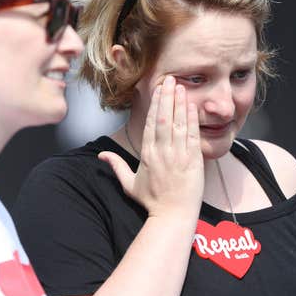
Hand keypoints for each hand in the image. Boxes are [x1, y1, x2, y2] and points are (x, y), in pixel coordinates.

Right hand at [99, 76, 203, 218]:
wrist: (173, 216)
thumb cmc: (152, 201)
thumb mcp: (129, 184)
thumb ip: (116, 166)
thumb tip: (101, 154)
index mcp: (147, 155)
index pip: (150, 124)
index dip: (155, 105)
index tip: (157, 90)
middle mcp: (162, 152)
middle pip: (164, 118)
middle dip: (166, 97)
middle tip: (169, 80)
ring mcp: (178, 156)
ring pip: (178, 124)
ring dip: (179, 104)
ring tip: (180, 87)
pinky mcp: (193, 161)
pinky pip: (192, 136)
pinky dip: (192, 120)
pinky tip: (191, 106)